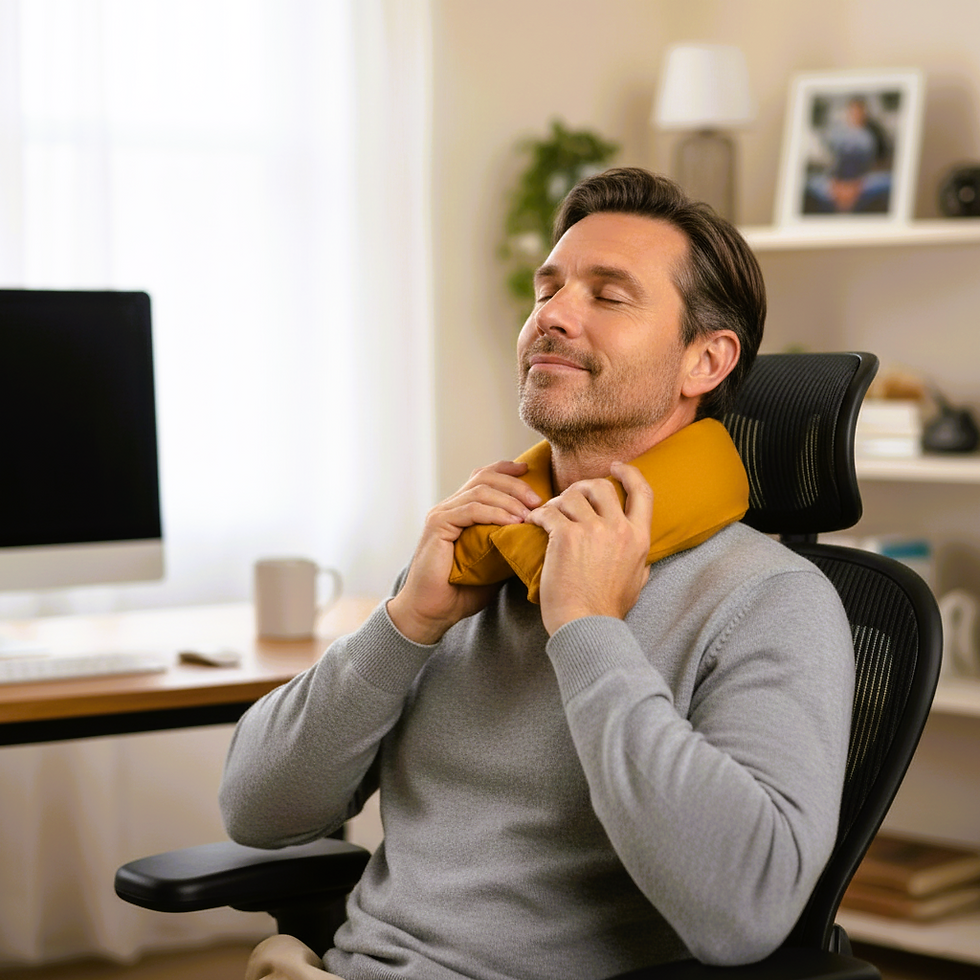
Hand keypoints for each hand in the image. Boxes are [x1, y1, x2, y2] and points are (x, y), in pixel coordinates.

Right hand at [387, 460, 542, 643]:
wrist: (433, 611)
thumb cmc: (461, 591)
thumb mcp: (493, 562)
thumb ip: (507, 543)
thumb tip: (537, 534)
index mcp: (459, 510)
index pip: (482, 477)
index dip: (506, 470)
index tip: (529, 470)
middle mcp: (449, 507)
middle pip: (484, 478)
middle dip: (515, 484)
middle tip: (538, 499)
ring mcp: (442, 514)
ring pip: (480, 491)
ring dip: (509, 499)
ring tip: (530, 513)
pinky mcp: (437, 525)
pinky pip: (471, 510)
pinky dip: (495, 513)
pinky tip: (513, 523)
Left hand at [525, 461, 652, 635]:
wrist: (586, 625)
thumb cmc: (608, 609)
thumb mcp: (637, 581)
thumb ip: (640, 559)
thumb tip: (641, 549)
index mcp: (639, 538)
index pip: (643, 492)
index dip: (629, 473)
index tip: (616, 467)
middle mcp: (618, 529)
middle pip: (601, 487)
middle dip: (582, 487)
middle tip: (569, 496)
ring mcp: (592, 531)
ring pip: (571, 496)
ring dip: (556, 503)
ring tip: (548, 515)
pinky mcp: (565, 537)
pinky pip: (548, 512)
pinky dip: (538, 515)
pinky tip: (532, 523)